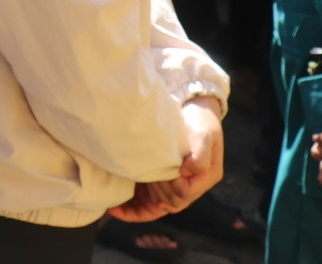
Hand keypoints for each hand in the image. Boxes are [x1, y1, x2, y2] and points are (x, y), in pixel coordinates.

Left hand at [108, 98, 223, 221]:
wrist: (191, 111)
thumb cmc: (199, 122)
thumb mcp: (204, 133)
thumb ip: (201, 153)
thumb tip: (188, 170)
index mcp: (205, 178)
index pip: (186, 192)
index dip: (173, 183)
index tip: (164, 167)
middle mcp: (192, 187)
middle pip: (172, 202)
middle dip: (157, 189)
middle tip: (144, 171)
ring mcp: (175, 187)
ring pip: (158, 207)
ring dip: (143, 201)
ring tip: (128, 188)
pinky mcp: (161, 185)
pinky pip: (148, 207)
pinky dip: (133, 211)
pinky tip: (116, 209)